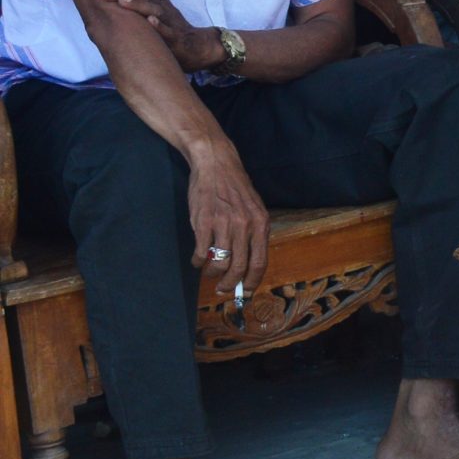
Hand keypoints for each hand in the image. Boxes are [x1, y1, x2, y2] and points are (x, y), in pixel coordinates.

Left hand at [94, 0, 223, 71]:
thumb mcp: (155, 12)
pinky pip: (169, 30)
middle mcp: (164, 7)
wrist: (196, 46)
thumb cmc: (169, 28)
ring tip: (122, 1)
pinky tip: (150, 21)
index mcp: (158, 0)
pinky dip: (159, 25)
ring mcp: (171, 21)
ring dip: (138, 4)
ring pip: (155, 9)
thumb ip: (137, 4)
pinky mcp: (177, 38)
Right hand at [186, 145, 268, 297]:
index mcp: (261, 223)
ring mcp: (223, 224)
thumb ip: (253, 234)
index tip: (244, 293)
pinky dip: (198, 261)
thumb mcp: (253, 210)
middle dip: (230, 284)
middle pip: (239, 267)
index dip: (252, 282)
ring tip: (209, 272)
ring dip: (212, 274)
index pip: (260, 262)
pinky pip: (201, 252)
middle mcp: (245, 225)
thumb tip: (248, 266)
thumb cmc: (235, 190)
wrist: (216, 165)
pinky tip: (197, 260)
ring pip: (219, 263)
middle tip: (222, 290)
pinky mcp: (203, 222)